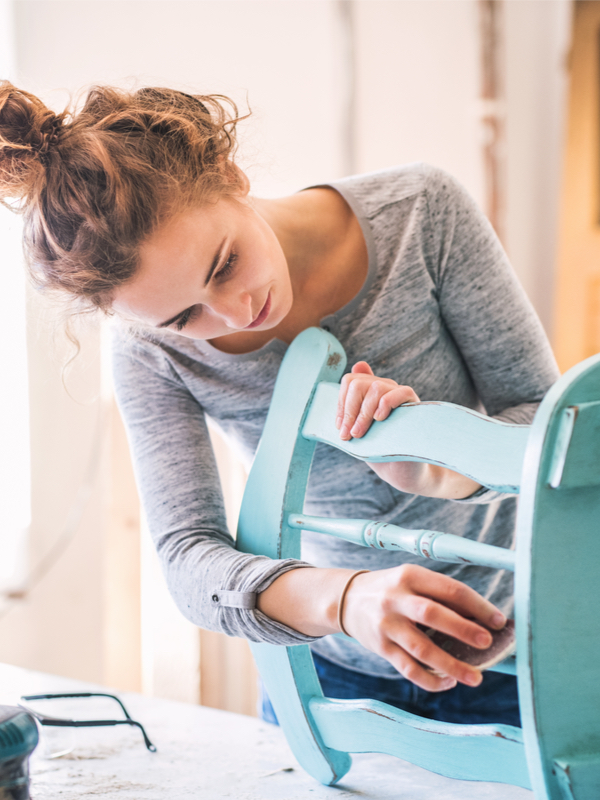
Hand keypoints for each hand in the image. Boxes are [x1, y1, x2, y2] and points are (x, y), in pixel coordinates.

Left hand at [335, 361, 480, 498]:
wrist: (402, 470)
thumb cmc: (379, 449)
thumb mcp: (358, 428)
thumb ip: (349, 409)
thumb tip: (340, 384)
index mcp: (370, 393)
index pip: (350, 381)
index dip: (341, 403)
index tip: (340, 427)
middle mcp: (385, 389)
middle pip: (358, 383)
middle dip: (349, 410)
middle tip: (348, 434)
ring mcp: (400, 396)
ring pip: (376, 387)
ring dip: (363, 413)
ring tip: (360, 433)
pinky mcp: (414, 405)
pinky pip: (401, 392)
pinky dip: (386, 403)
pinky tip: (380, 419)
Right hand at [341, 564, 505, 690]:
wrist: (346, 599)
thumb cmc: (392, 590)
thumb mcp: (412, 581)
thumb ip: (441, 596)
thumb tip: (482, 619)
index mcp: (410, 575)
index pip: (450, 589)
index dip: (477, 606)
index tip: (499, 621)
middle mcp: (396, 598)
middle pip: (433, 614)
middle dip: (463, 629)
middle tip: (487, 643)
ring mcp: (386, 624)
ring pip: (422, 648)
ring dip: (451, 665)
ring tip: (475, 677)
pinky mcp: (380, 647)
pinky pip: (408, 668)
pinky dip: (430, 679)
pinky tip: (447, 682)